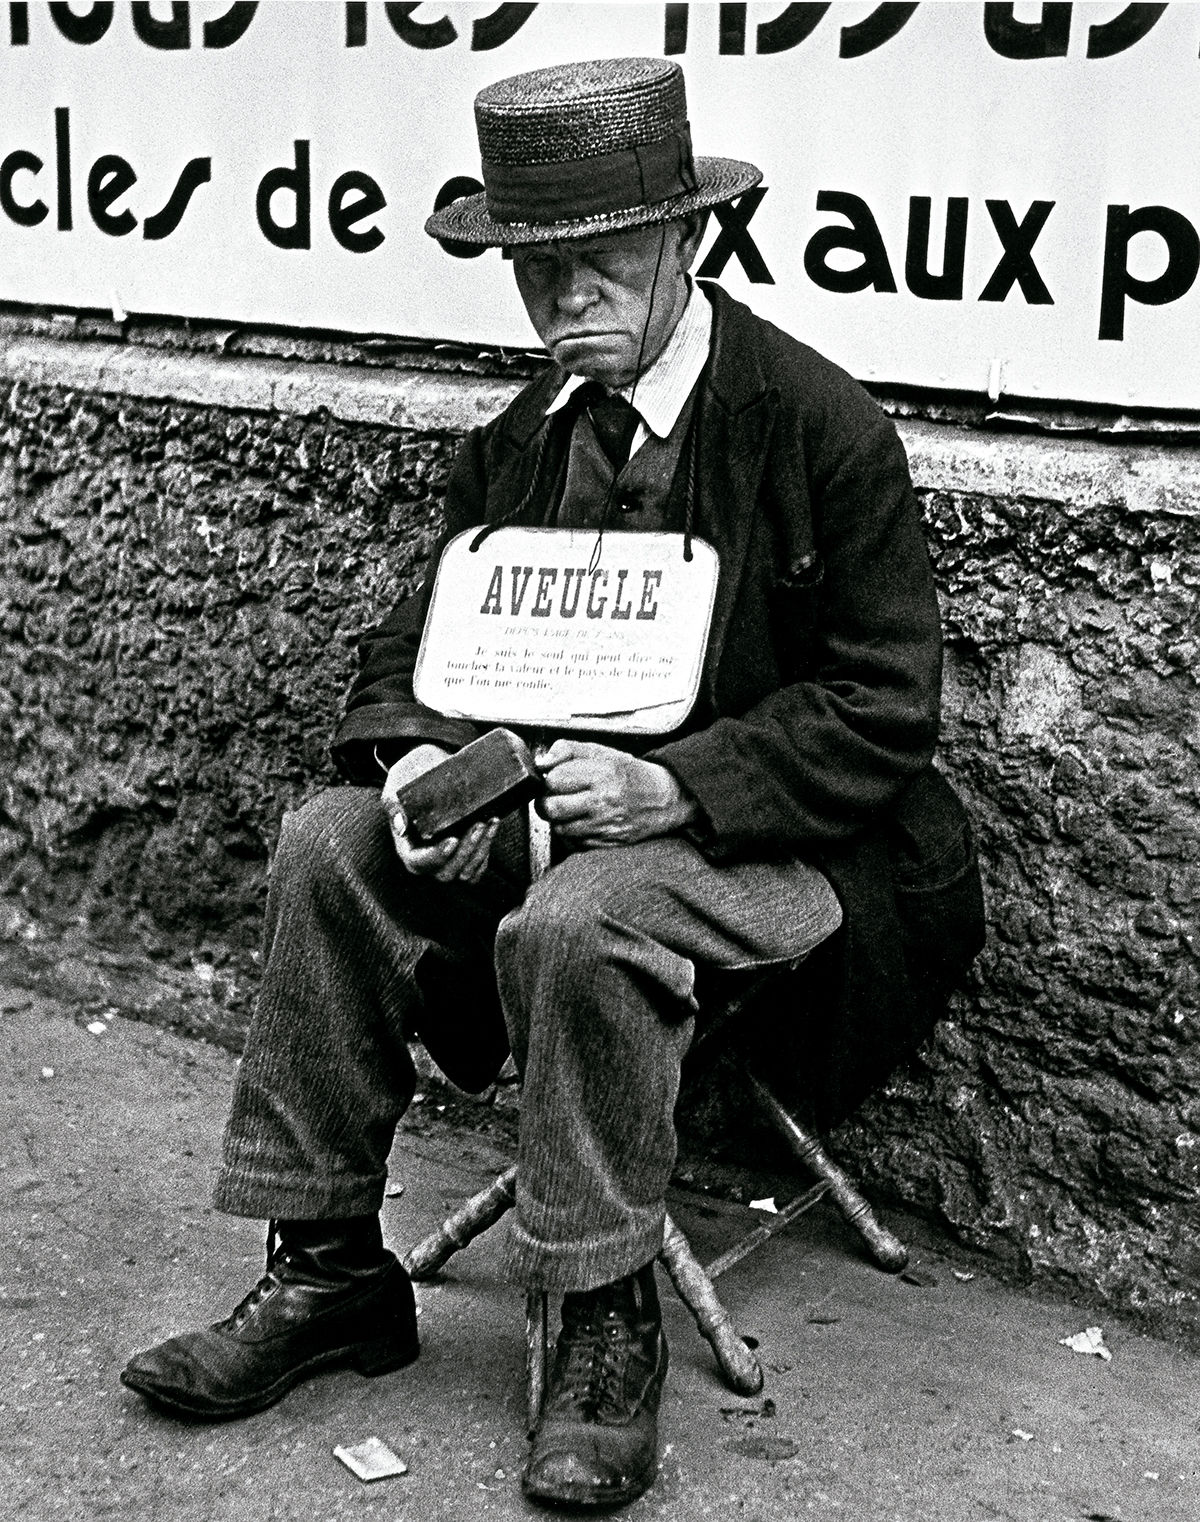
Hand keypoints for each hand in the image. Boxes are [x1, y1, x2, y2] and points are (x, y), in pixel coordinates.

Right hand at [382, 745, 499, 882]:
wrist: (427, 768)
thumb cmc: (409, 777)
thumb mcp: (396, 787)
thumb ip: (394, 805)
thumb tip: (401, 826)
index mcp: (408, 848)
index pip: (419, 863)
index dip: (437, 856)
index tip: (453, 839)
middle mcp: (427, 859)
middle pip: (446, 872)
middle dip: (465, 851)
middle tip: (476, 824)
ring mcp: (448, 859)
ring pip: (466, 871)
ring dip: (480, 849)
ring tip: (488, 822)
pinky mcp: (466, 853)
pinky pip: (479, 864)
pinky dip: (488, 848)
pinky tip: (493, 824)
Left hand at [535, 739, 697, 847]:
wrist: (664, 799)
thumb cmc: (630, 774)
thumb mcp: (601, 752)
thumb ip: (567, 750)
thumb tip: (542, 762)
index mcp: (600, 775)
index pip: (553, 780)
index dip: (551, 779)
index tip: (558, 778)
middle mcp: (602, 802)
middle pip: (550, 808)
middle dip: (548, 801)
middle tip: (559, 796)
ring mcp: (603, 826)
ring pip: (559, 828)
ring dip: (561, 819)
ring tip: (575, 808)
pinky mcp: (605, 844)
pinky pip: (573, 843)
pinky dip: (574, 833)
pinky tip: (586, 821)